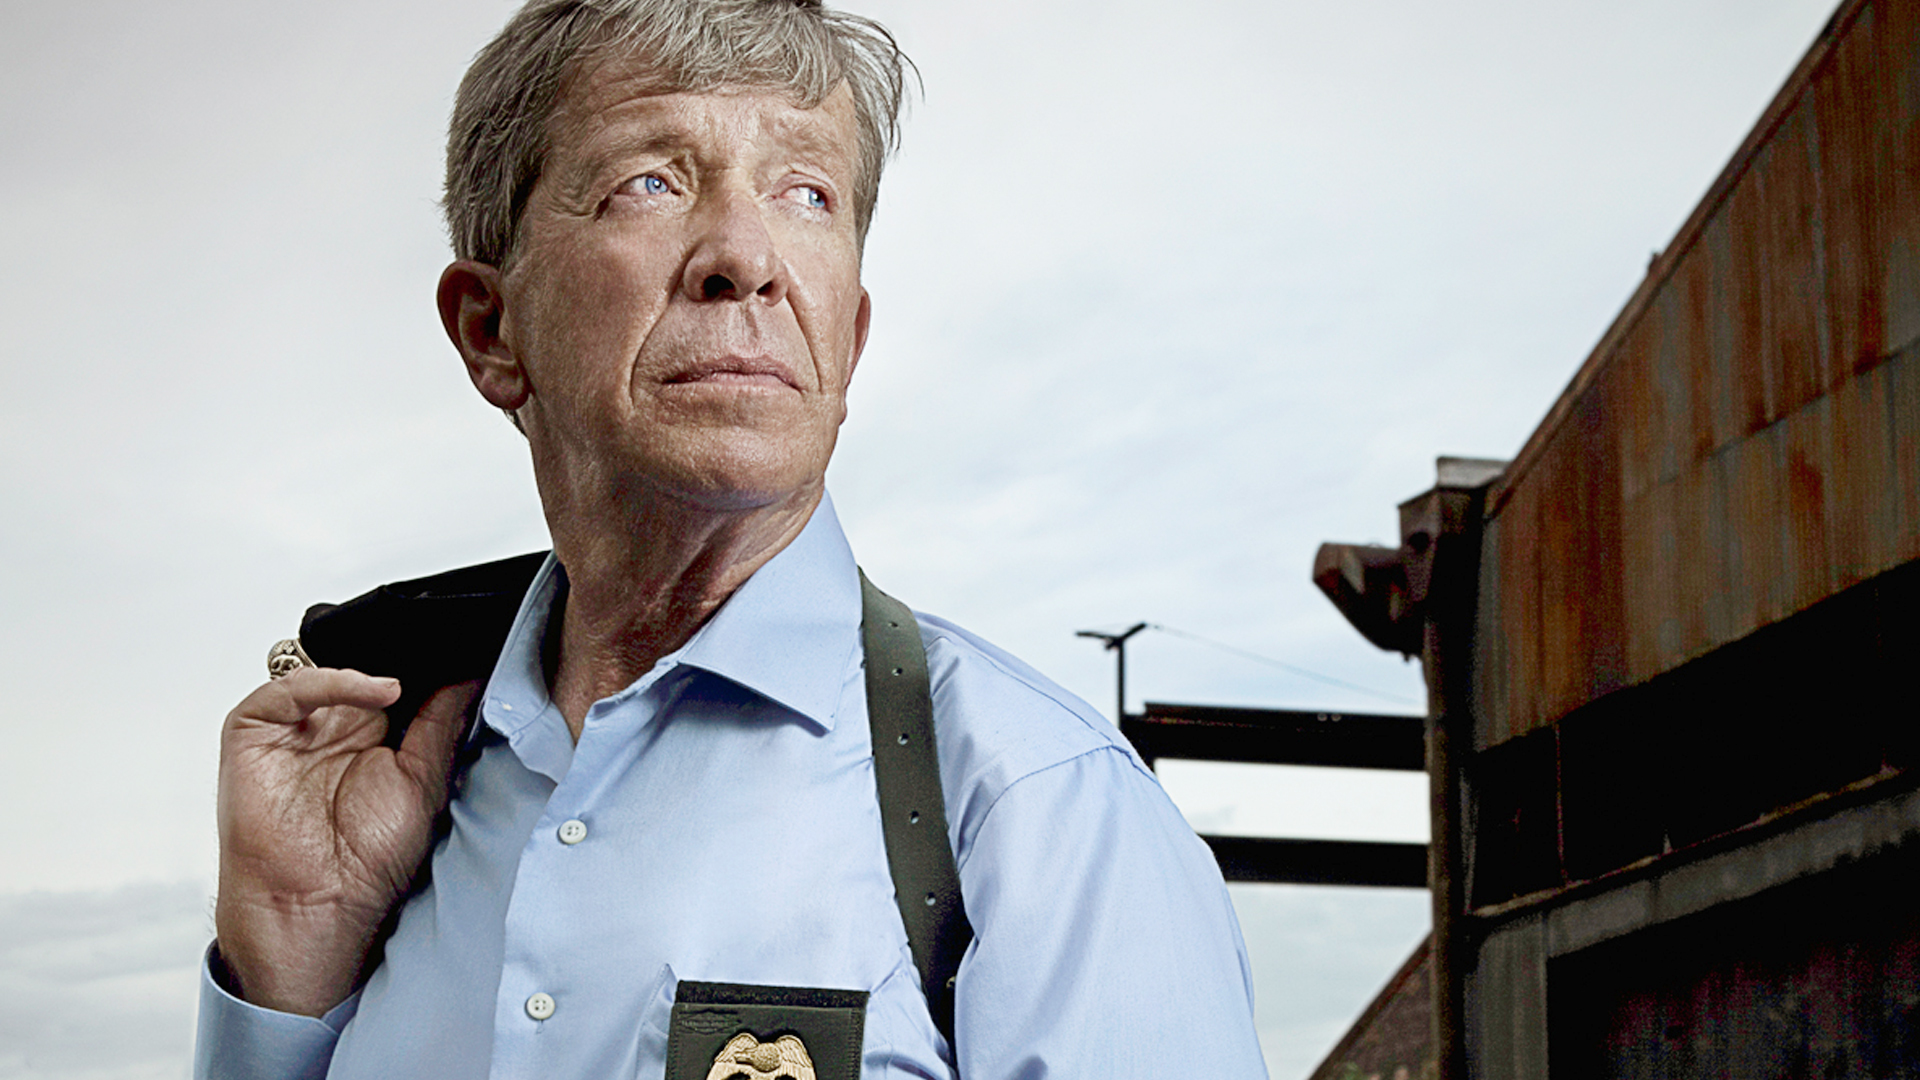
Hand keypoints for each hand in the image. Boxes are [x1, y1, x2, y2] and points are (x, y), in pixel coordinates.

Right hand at [213, 667, 480, 1015]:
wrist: (317, 905)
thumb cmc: (368, 859)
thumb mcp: (425, 779)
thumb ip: (442, 721)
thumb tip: (473, 673)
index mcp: (374, 734)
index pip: (398, 678)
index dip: (426, 662)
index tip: (469, 643)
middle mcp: (334, 724)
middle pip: (364, 663)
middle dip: (400, 651)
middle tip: (446, 639)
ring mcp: (294, 726)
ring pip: (327, 667)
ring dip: (370, 662)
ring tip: (416, 673)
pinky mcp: (254, 731)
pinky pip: (289, 689)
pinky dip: (333, 680)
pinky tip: (379, 691)